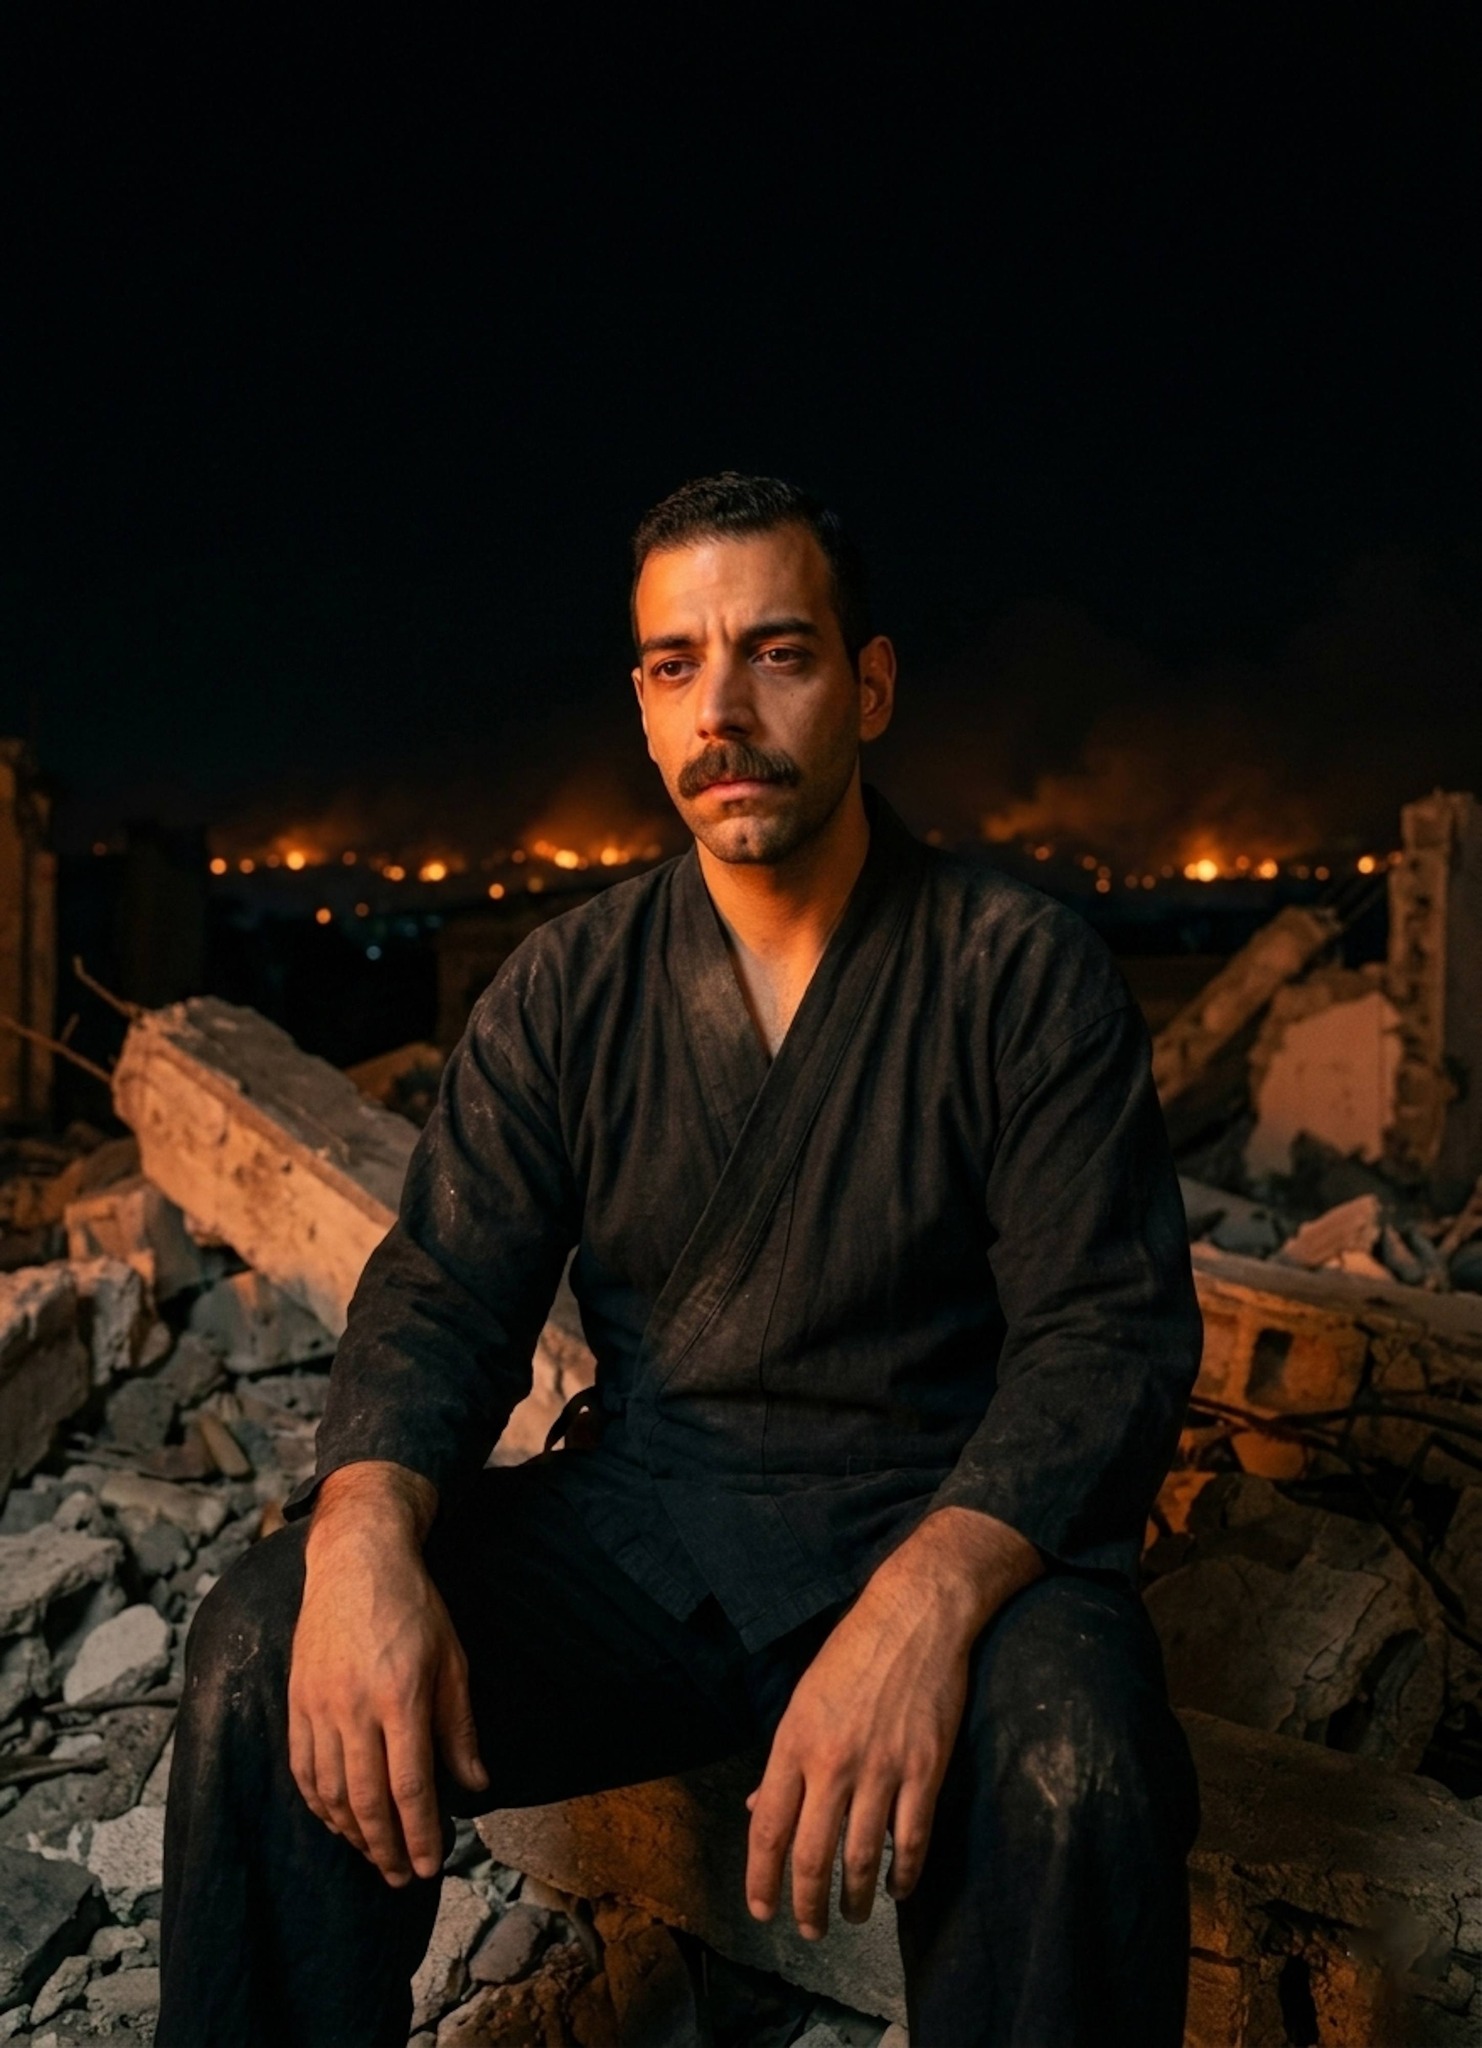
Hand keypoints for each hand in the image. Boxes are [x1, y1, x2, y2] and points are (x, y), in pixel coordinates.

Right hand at [287, 1462, 487, 1885]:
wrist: (356, 1560)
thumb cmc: (414, 1607)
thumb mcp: (453, 1660)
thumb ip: (460, 1728)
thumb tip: (476, 1786)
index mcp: (400, 1697)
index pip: (409, 1786)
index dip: (421, 1834)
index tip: (433, 1865)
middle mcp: (354, 1708)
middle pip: (368, 1800)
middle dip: (388, 1848)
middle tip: (405, 1876)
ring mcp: (319, 1707)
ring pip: (332, 1793)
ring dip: (355, 1834)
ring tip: (378, 1856)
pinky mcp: (296, 1702)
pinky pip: (304, 1769)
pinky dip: (321, 1806)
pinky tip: (339, 1821)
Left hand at [744, 1508, 1040, 1938]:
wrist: (914, 1618)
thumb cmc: (852, 1654)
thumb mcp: (803, 1700)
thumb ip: (783, 1761)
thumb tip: (757, 1811)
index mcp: (794, 1744)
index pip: (767, 1828)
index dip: (761, 1878)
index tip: (762, 1910)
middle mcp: (833, 1763)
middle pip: (811, 1855)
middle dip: (806, 1905)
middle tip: (809, 1929)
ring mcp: (882, 1769)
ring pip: (860, 1859)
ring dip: (853, 1899)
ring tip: (851, 1916)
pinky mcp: (925, 1770)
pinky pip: (912, 1841)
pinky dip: (904, 1875)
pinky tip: (897, 1889)